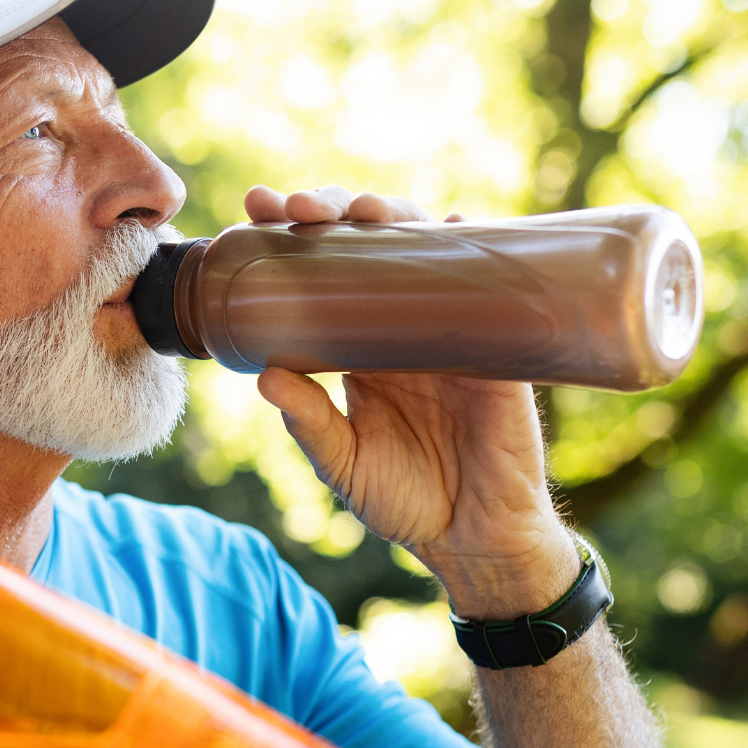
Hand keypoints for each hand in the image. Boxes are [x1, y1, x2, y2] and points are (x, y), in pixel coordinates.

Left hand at [241, 185, 578, 620]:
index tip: (254, 211)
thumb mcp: (343, 462)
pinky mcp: (492, 346)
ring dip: (391, 215)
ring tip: (359, 210)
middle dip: (330, 210)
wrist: (474, 539)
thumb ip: (310, 422)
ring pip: (420, 248)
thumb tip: (267, 376)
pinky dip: (470, 247)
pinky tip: (452, 222)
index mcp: (360, 346)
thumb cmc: (407, 500)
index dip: (291, 237)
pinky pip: (485, 286)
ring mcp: (449, 328)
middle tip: (293, 207)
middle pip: (367, 244)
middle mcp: (403, 324)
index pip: (320, 274)